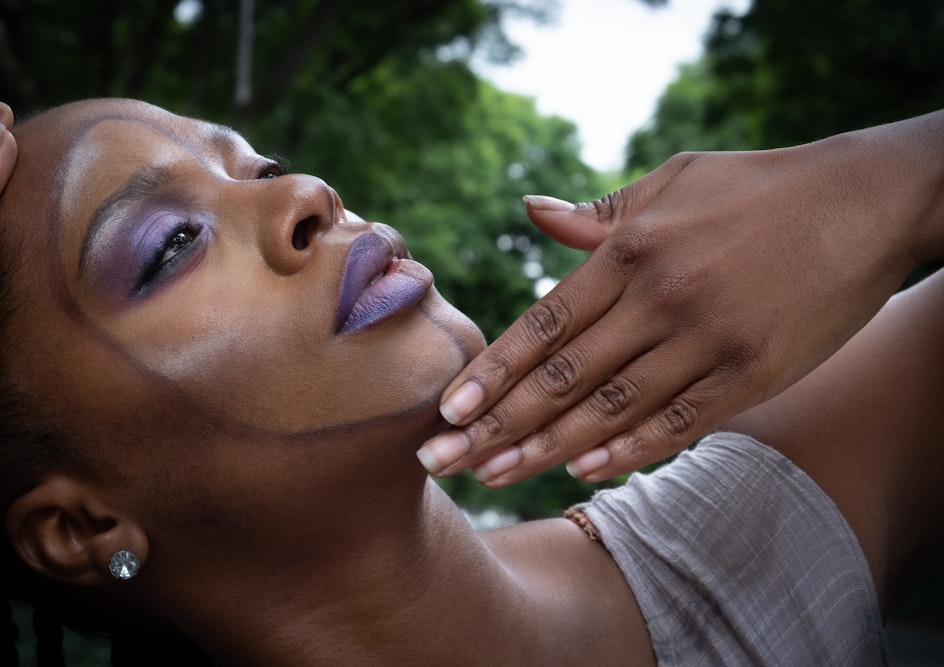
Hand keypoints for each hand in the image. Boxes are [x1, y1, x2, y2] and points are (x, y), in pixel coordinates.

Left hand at [417, 115, 942, 485]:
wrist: (863, 201)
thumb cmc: (753, 187)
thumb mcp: (670, 182)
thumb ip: (597, 215)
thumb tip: (529, 211)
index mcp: (631, 251)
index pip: (543, 323)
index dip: (492, 371)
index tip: (447, 409)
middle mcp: (660, 298)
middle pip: (562, 376)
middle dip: (497, 423)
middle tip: (444, 460)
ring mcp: (707, 339)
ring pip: (612, 407)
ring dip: (546, 447)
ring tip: (494, 475)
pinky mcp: (752, 372)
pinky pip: (680, 421)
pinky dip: (631, 449)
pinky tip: (584, 470)